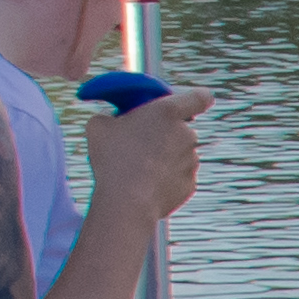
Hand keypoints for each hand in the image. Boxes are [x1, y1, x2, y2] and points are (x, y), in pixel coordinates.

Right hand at [79, 80, 203, 231]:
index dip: (195, 100)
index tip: (186, 106)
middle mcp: (187, 134)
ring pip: (180, 154)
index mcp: (168, 112)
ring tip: (138, 168)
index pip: (200, 97)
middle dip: (166, 134)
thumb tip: (110, 120)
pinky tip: (145, 186)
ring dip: (165, 158)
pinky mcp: (190, 184)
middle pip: (182, 129)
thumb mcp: (99, 126)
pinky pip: (178, 177)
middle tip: (142, 141)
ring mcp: (192, 161)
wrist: (128, 201)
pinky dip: (166, 179)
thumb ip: (112, 116)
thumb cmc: (113, 158)